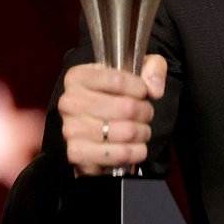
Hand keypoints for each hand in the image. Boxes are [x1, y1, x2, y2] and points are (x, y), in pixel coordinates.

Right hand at [58, 54, 166, 176]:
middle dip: (145, 112)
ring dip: (143, 132)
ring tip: (140, 129)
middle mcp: (70, 102)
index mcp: (78, 77)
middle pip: (127, 107)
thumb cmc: (117, 96)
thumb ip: (153, 68)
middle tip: (145, 114)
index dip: (140, 87)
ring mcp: (71, 130)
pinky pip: (120, 154)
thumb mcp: (137, 70)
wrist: (98, 129)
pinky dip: (136, 152)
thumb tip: (154, 89)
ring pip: (127, 132)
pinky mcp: (78, 154)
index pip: (118, 79)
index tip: (144, 92)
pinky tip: (135, 146)